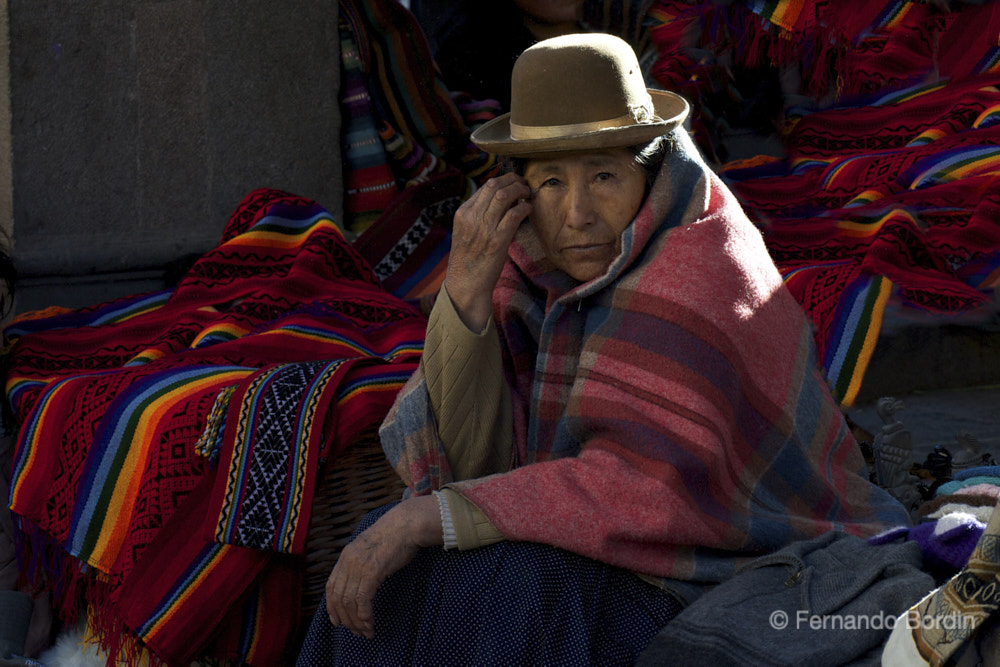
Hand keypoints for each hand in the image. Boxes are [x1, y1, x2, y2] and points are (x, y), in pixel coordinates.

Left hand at [325, 495, 441, 637]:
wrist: (406, 525)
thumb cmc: (395, 537)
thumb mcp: (371, 548)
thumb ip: (361, 562)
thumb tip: (362, 581)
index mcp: (345, 556)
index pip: (331, 586)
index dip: (332, 606)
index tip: (337, 621)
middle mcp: (348, 561)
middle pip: (339, 598)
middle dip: (346, 619)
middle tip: (356, 632)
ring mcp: (358, 566)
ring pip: (350, 602)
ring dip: (357, 621)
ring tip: (366, 632)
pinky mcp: (371, 571)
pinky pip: (363, 600)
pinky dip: (365, 615)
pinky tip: (371, 623)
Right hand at [445, 173, 530, 331]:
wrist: (466, 285)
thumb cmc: (468, 260)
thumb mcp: (465, 233)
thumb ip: (477, 216)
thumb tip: (499, 201)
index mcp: (463, 214)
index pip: (485, 187)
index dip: (503, 181)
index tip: (513, 184)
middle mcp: (472, 217)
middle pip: (494, 185)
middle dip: (513, 180)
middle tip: (524, 183)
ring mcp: (484, 228)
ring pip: (505, 195)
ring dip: (520, 190)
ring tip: (528, 193)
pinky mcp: (498, 240)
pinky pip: (515, 214)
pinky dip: (524, 208)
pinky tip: (528, 209)